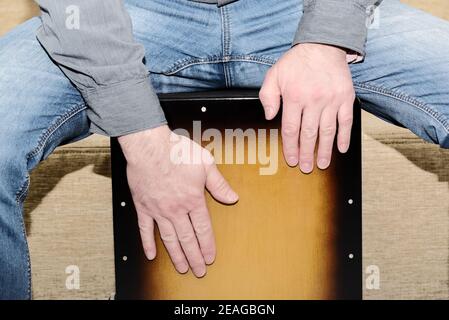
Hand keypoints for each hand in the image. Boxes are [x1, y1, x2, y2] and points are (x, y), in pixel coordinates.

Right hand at [118, 125, 238, 276]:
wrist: (150, 146)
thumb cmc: (177, 151)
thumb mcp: (206, 164)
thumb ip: (219, 184)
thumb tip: (232, 197)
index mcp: (193, 200)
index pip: (203, 229)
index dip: (207, 245)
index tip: (210, 257)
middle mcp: (176, 209)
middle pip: (187, 239)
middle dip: (194, 257)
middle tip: (199, 271)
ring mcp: (158, 210)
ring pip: (169, 238)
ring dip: (176, 255)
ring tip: (181, 268)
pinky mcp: (143, 207)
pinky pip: (145, 229)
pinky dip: (148, 243)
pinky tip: (151, 255)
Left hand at [259, 43, 355, 172]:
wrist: (322, 45)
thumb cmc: (296, 63)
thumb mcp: (274, 75)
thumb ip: (268, 96)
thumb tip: (269, 117)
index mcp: (294, 97)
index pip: (291, 129)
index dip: (290, 148)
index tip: (292, 160)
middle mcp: (313, 101)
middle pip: (309, 134)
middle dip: (307, 154)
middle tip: (307, 168)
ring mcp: (332, 100)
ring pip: (328, 131)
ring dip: (325, 150)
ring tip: (322, 164)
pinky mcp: (346, 97)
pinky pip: (346, 121)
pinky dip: (344, 136)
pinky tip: (341, 149)